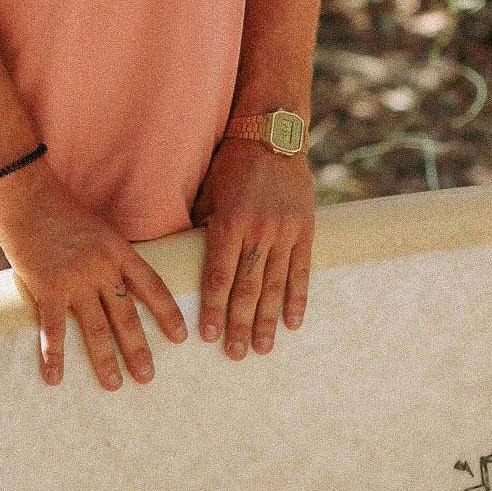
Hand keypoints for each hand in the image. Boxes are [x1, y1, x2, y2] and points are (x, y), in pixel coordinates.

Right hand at [0, 159, 186, 389]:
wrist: (28, 195)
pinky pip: (54, 328)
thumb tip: (114, 281)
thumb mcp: (98, 228)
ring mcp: (76, 279)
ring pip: (96, 328)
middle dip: (139, 349)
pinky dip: (53, 355)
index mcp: (119, 251)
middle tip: (147, 377)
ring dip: (105, 359)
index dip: (167, 313)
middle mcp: (103, 268)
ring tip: (114, 385)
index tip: (180, 337)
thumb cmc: (60, 208)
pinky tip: (54, 377)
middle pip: (127, 315)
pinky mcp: (48, 287)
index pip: (152, 286)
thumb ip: (108, 256)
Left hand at [191, 139, 314, 358]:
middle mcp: (258, 231)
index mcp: (229, 222)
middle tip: (236, 354)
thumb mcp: (209, 193)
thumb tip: (185, 263)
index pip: (218, 276)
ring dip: (269, 320)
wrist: (272, 136)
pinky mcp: (306, 230)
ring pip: (276, 285)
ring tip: (264, 348)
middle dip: (240, 324)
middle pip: (247, 288)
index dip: (212, 308)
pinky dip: (298, 299)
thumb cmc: (231, 165)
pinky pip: (302, 271)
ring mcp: (285, 232)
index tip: (207, 337)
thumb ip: (202, 229)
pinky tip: (294, 323)